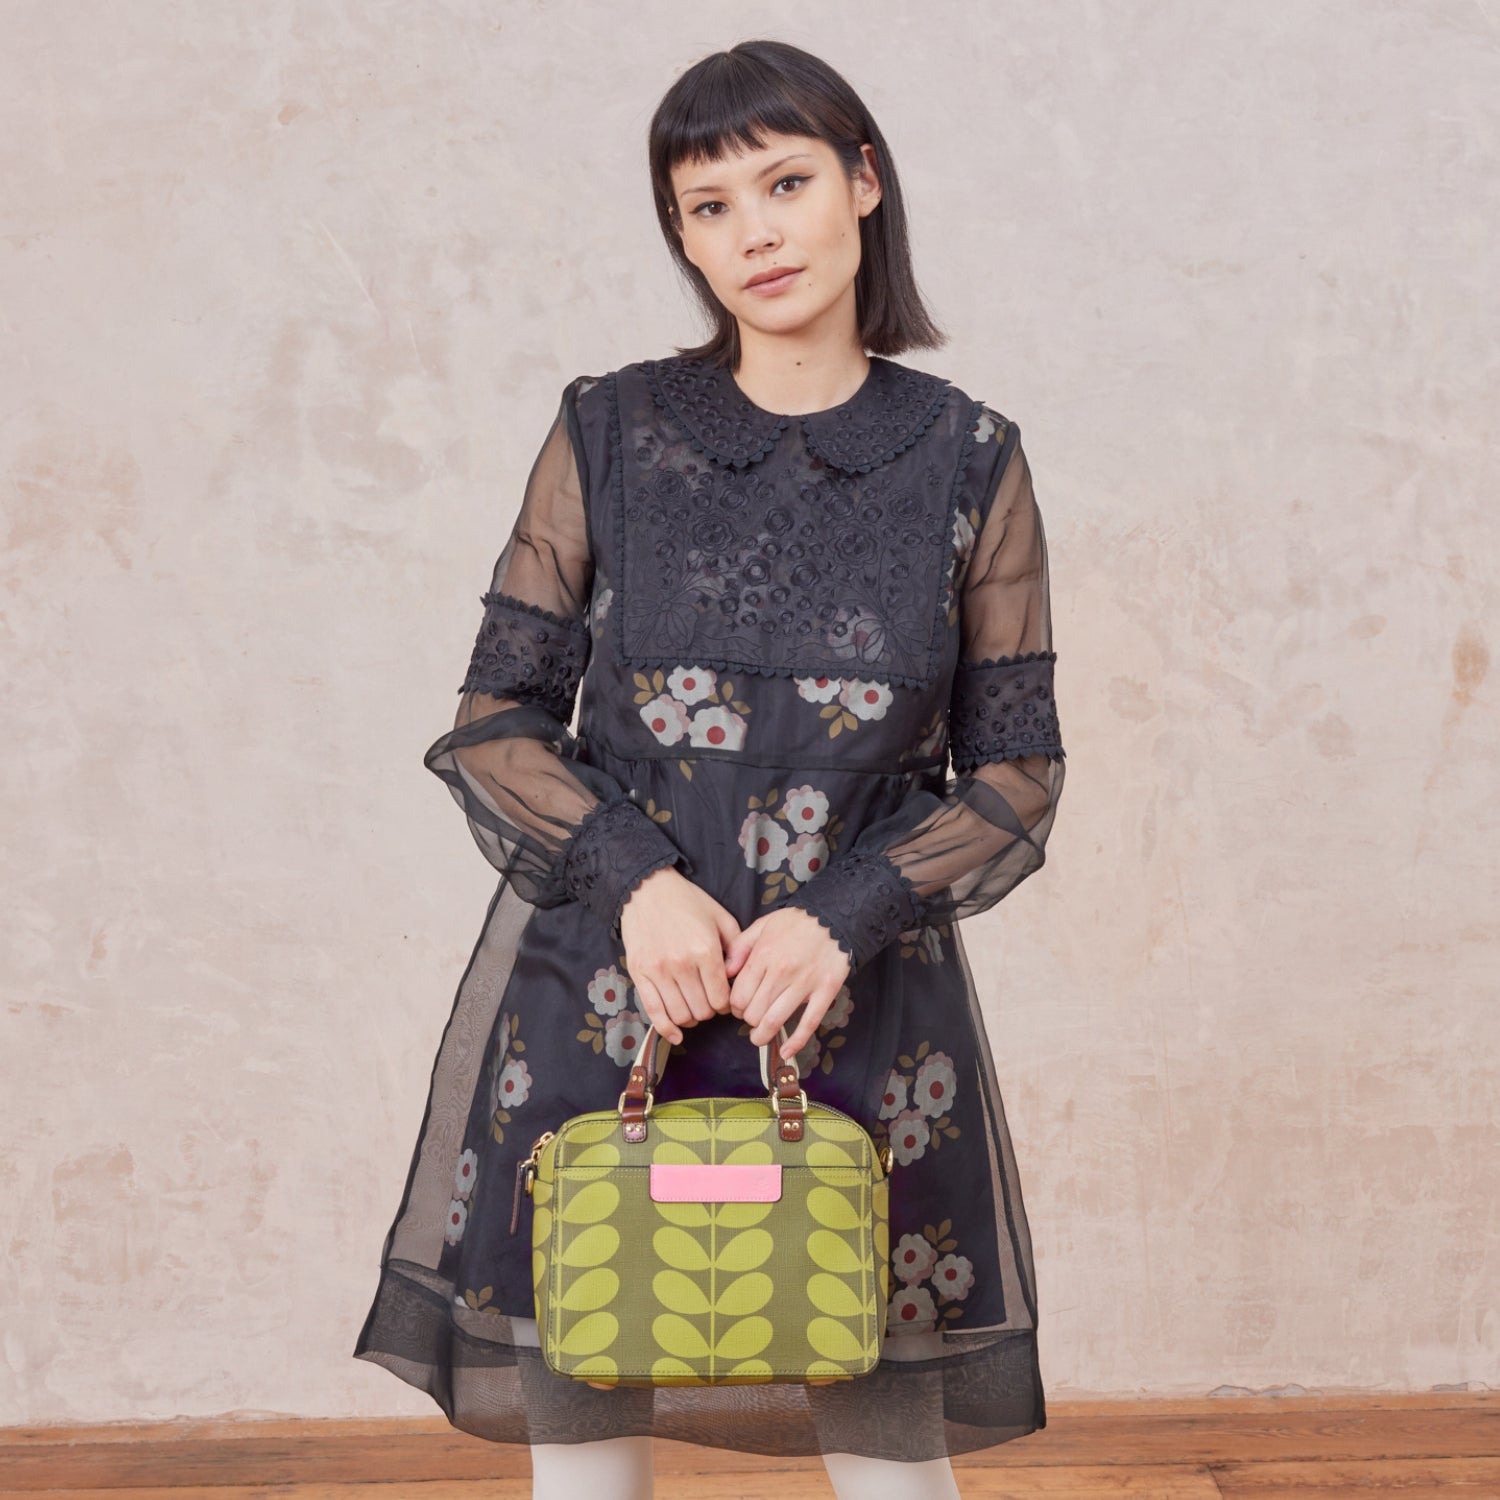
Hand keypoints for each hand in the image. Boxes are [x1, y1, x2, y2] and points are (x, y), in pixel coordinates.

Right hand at [618, 866, 740, 1044]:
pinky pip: (654, 1012)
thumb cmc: (687, 901)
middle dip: (709, 1012)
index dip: (727, 1006)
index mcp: (705, 951)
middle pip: (702, 1011)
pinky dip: (666, 1029)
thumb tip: (740, 976)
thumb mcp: (721, 917)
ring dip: (691, 1019)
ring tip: (693, 1008)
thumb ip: (736, 947)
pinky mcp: (639, 974)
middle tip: (709, 1003)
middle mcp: (682, 964)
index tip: (725, 1001)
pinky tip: (676, 1035)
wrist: (647, 889)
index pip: (721, 999)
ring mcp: (658, 971)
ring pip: (680, 1015)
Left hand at [723, 907, 851, 1061]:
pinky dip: (796, 1042)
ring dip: (762, 1035)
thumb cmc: (797, 921)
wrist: (835, 915)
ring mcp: (805, 984)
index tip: (738, 1008)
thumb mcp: (762, 925)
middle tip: (750, 1018)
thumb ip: (740, 948)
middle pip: (753, 1012)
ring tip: (759, 1037)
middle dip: (747, 1020)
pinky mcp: (826, 991)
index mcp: (764, 955)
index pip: (738, 996)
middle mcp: (782, 972)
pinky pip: (809, 1023)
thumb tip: (724, 973)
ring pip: (775, 1021)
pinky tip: (785, 1052)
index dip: (734, 1008)